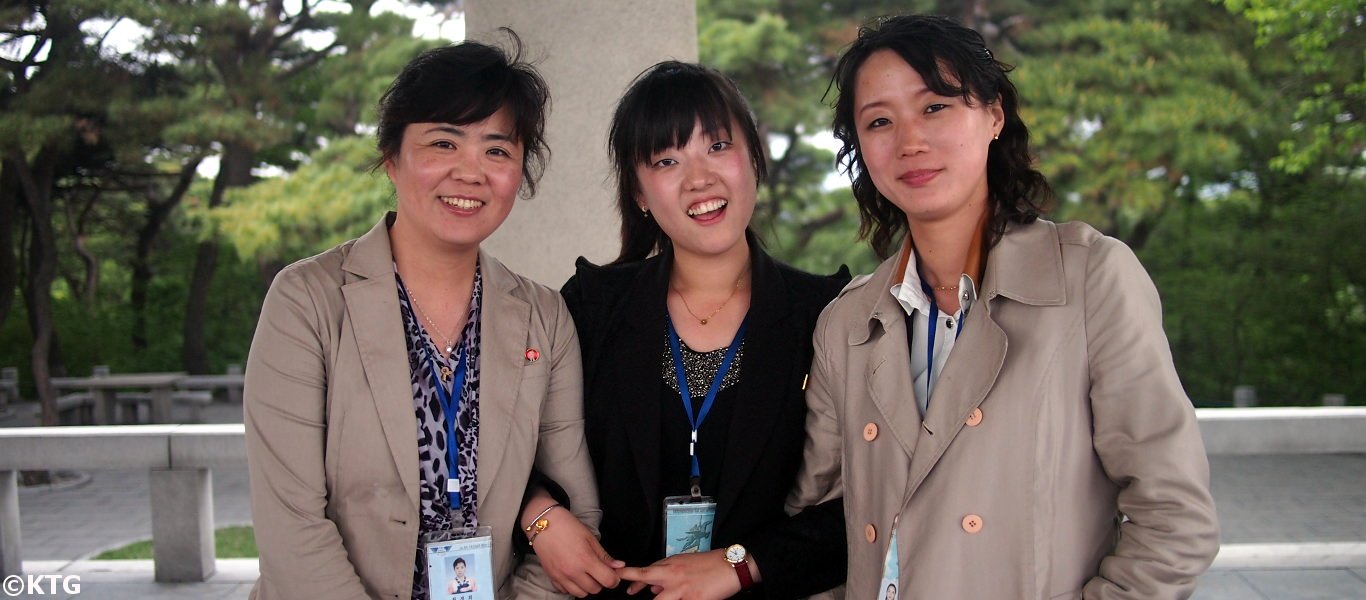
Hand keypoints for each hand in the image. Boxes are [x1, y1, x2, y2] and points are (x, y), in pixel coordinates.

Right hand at [527, 506, 623, 596]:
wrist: (543, 524)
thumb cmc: (567, 526)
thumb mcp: (589, 537)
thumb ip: (604, 555)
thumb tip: (619, 566)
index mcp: (585, 559)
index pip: (607, 580)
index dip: (614, 579)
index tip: (613, 574)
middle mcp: (573, 571)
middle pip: (595, 589)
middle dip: (600, 582)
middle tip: (598, 571)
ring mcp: (561, 576)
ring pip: (581, 594)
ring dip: (586, 586)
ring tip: (585, 574)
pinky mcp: (552, 578)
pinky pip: (566, 591)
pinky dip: (572, 587)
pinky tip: (573, 575)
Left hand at [615, 549, 746, 599]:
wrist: (731, 565)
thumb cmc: (708, 564)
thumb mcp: (684, 564)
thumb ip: (667, 574)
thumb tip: (651, 589)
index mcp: (671, 565)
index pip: (645, 570)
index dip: (629, 575)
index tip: (616, 578)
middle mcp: (673, 576)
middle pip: (646, 579)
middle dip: (633, 584)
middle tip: (626, 591)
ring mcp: (683, 590)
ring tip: (654, 597)